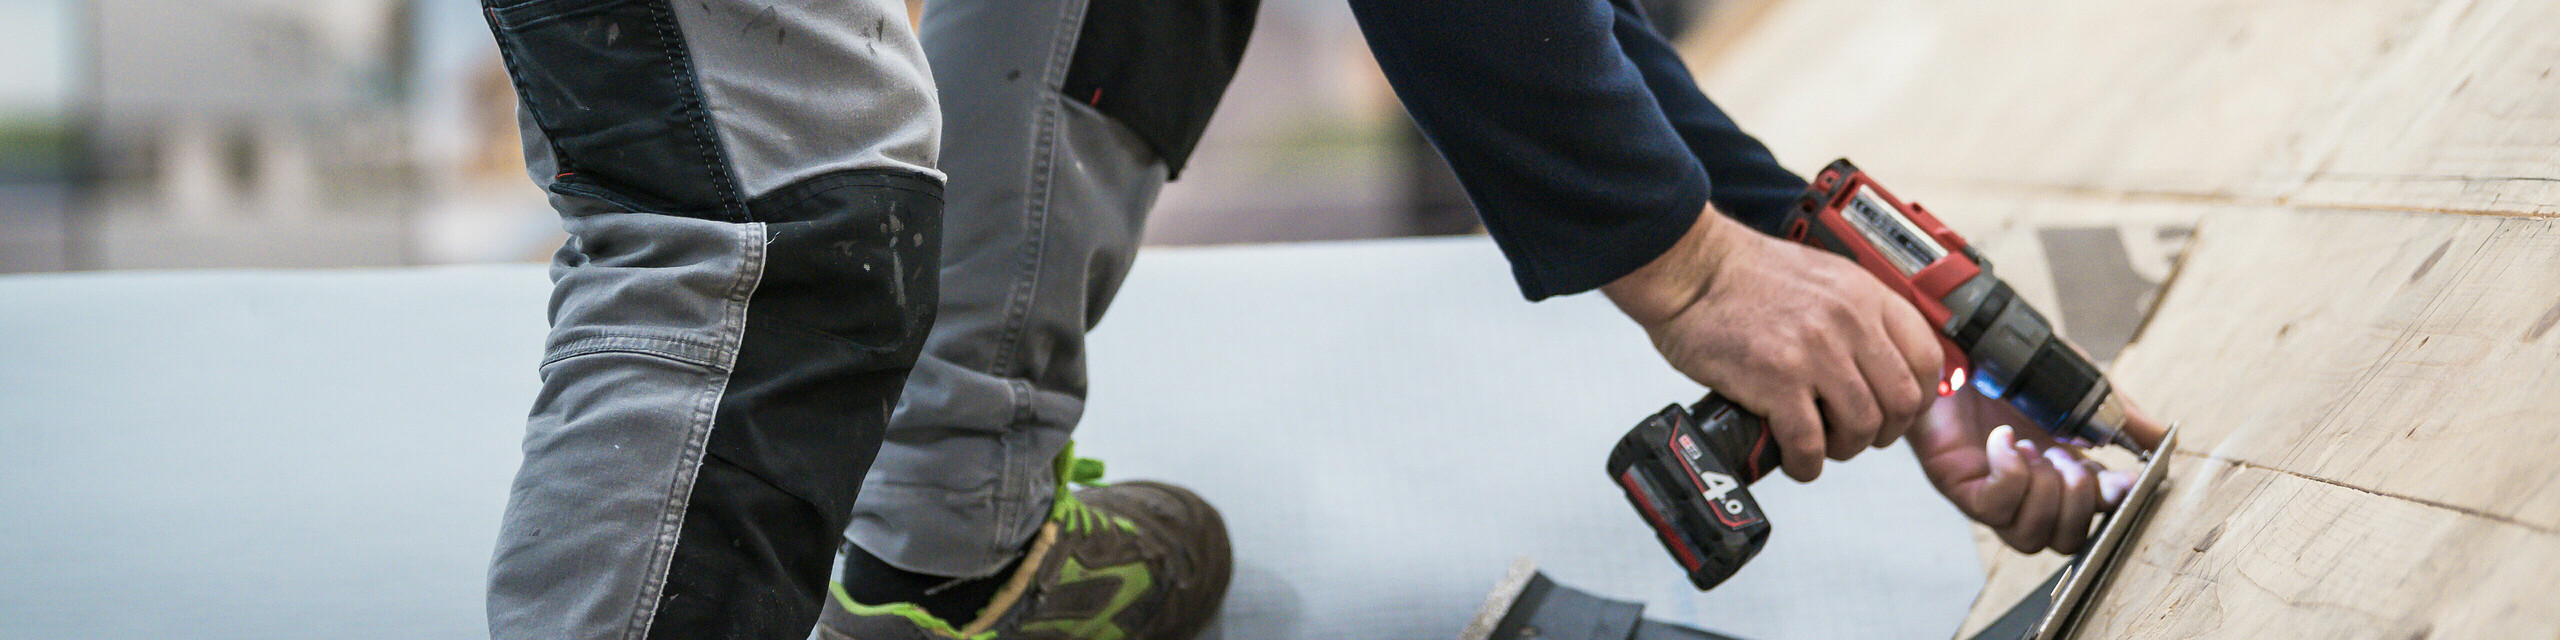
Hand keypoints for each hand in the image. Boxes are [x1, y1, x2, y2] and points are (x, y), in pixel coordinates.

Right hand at [1604, 209, 1943, 481]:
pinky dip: (1805, 463)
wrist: (1689, 268)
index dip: (1918, 398)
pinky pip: (1810, 443)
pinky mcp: (1776, 380)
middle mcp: (1849, 322)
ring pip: (1862, 427)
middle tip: (1854, 434)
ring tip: (1818, 445)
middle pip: (1902, 401)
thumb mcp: (1822, 279)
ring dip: (1843, 448)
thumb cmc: (1742, 276)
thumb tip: (1875, 366)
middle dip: (1883, 432)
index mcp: (1865, 295)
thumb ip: (1855, 316)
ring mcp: (1815, 351)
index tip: (1897, 412)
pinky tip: (1792, 458)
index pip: (1926, 358)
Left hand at [1909, 388, 2148, 553]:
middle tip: (2070, 460)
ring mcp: (1992, 492)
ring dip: (2044, 492)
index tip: (2127, 480)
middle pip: (2065, 541)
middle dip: (2079, 504)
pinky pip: (1993, 507)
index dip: (2114, 508)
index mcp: (2063, 471)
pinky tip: (2005, 440)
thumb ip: (2120, 416)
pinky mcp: (1959, 485)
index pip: (2097, 517)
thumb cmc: (2011, 369)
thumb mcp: (2078, 386)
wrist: (1959, 345)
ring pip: (2029, 537)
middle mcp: (2029, 490)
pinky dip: (2009, 474)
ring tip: (2037, 448)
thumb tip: (2162, 438)